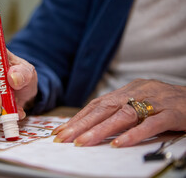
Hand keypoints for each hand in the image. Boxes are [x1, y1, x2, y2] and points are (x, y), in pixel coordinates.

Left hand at [52, 79, 185, 146]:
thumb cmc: (167, 103)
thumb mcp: (140, 102)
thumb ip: (120, 111)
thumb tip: (94, 125)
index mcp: (128, 90)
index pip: (97, 104)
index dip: (78, 118)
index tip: (61, 131)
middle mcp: (137, 92)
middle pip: (104, 108)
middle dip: (81, 124)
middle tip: (62, 138)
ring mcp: (155, 101)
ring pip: (123, 115)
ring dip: (100, 130)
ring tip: (83, 143)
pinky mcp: (173, 112)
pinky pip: (151, 124)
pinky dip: (134, 134)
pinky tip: (119, 144)